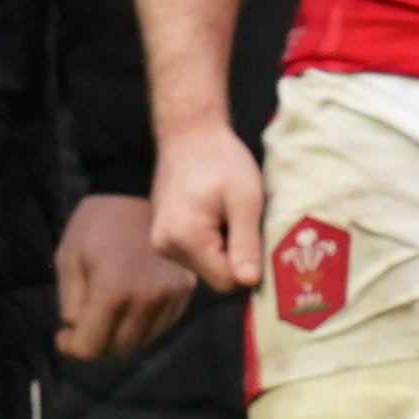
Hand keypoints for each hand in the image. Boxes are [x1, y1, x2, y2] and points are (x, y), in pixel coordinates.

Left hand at [55, 192, 192, 362]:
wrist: (137, 191)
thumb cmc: (97, 223)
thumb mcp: (68, 258)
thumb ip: (70, 303)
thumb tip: (78, 332)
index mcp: (113, 292)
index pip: (90, 348)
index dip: (71, 348)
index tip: (63, 337)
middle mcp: (146, 300)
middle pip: (116, 349)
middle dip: (94, 344)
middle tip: (81, 328)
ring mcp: (169, 297)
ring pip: (140, 342)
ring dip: (118, 338)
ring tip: (104, 316)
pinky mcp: (184, 292)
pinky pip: (160, 326)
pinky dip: (141, 326)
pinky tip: (128, 306)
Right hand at [149, 122, 266, 290]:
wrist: (190, 134)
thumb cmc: (222, 161)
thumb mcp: (245, 201)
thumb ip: (246, 244)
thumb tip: (250, 284)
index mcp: (185, 239)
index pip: (226, 282)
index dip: (248, 266)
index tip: (256, 237)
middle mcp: (166, 247)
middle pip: (215, 276)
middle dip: (235, 255)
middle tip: (240, 219)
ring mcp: (162, 242)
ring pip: (207, 266)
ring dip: (224, 247)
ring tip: (226, 213)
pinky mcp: (164, 236)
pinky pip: (197, 253)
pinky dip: (212, 240)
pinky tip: (215, 213)